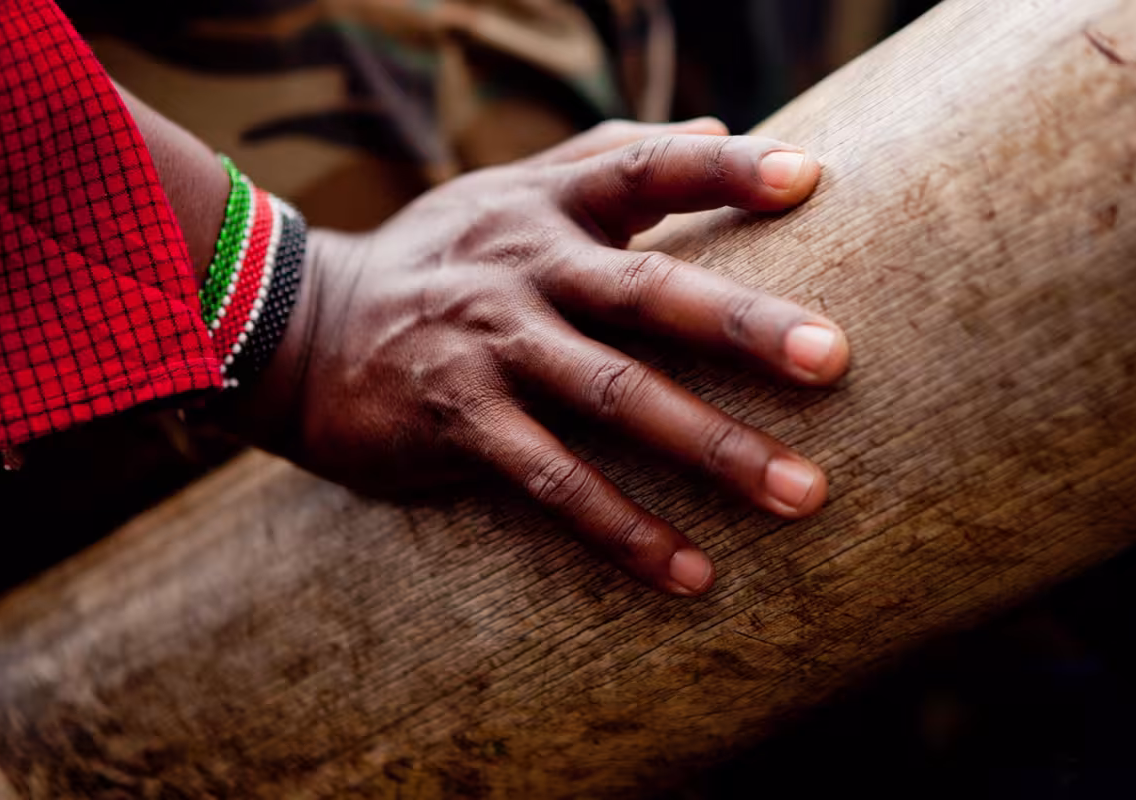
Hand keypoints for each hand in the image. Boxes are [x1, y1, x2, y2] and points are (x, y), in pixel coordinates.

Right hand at [239, 119, 850, 595]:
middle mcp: (527, 268)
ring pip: (617, 398)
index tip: (809, 176)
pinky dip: (625, 530)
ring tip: (801, 493)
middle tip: (835, 360)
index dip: (725, 166)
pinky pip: (555, 482)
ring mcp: (492, 346)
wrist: (300, 327)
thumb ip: (613, 154)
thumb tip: (720, 122)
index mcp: (549, 204)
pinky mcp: (459, 421)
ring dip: (713, 449)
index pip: (646, 166)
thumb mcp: (515, 187)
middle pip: (650, 293)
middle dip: (747, 328)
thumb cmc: (441, 254)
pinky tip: (691, 574)